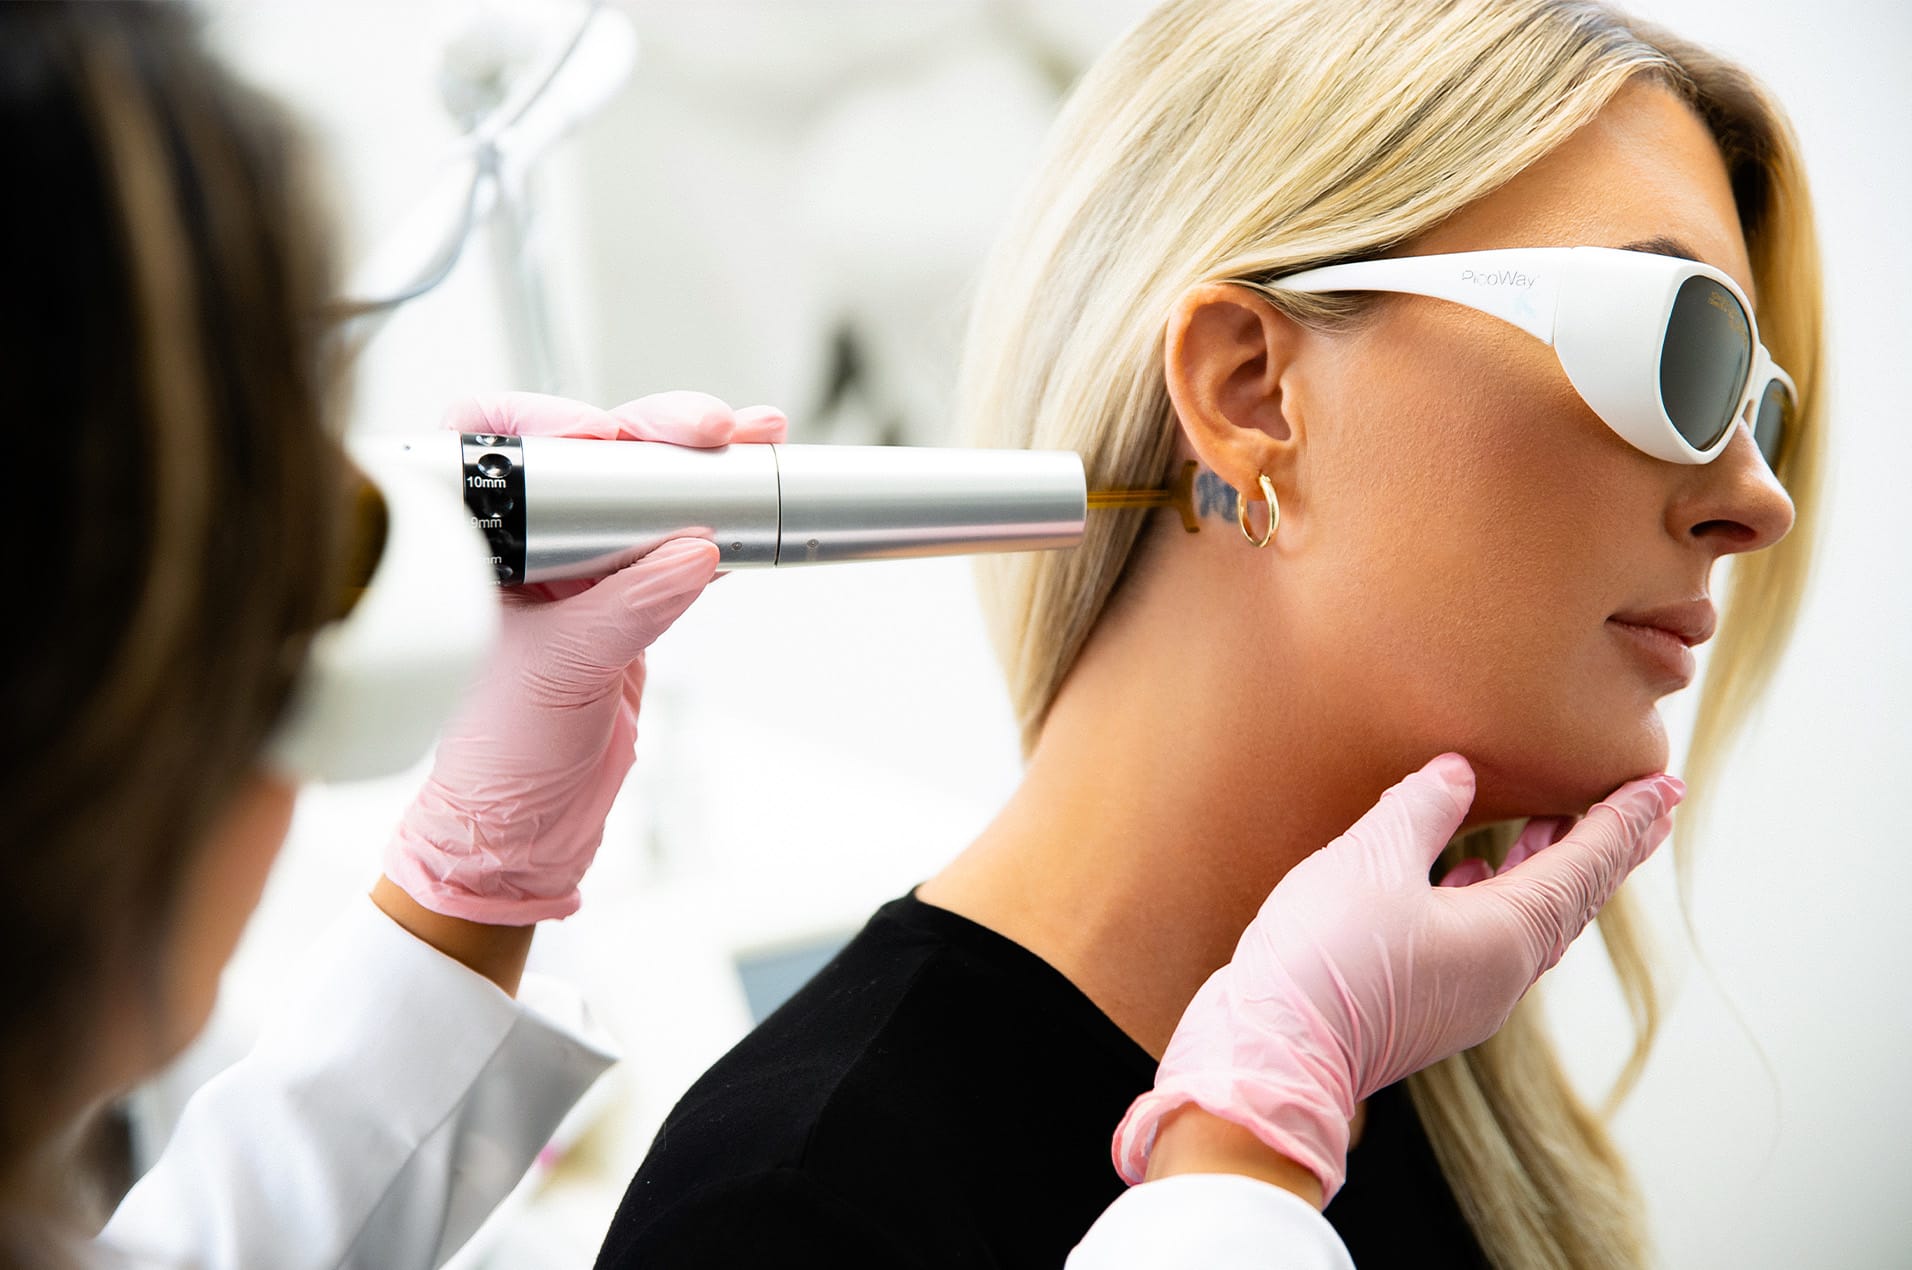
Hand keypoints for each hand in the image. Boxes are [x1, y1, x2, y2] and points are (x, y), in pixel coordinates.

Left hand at [381, 390, 786, 923]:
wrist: (527, 832)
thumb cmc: (500, 764)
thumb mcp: (563, 674)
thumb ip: (628, 607)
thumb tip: (693, 551)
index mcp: (471, 545)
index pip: (492, 440)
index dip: (548, 419)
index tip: (604, 437)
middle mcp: (518, 544)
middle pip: (585, 451)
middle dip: (650, 430)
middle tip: (703, 431)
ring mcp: (575, 569)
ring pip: (637, 487)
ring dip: (696, 460)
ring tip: (747, 438)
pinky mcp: (623, 599)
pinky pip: (672, 538)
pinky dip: (715, 513)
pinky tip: (750, 485)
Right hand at [1111, 752, 1680, 1202]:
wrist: (1271, 1056)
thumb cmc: (1326, 955)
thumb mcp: (1371, 858)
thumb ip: (1420, 808)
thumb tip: (1455, 773)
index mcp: (1508, 934)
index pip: (1586, 864)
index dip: (1624, 820)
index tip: (1664, 788)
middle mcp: (1502, 974)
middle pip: (1569, 900)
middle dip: (1600, 848)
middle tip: (1640, 808)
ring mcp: (1465, 999)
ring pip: (1527, 925)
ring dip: (1544, 872)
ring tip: (1549, 827)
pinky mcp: (1425, 1010)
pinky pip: (1486, 945)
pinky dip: (1495, 901)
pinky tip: (1465, 878)